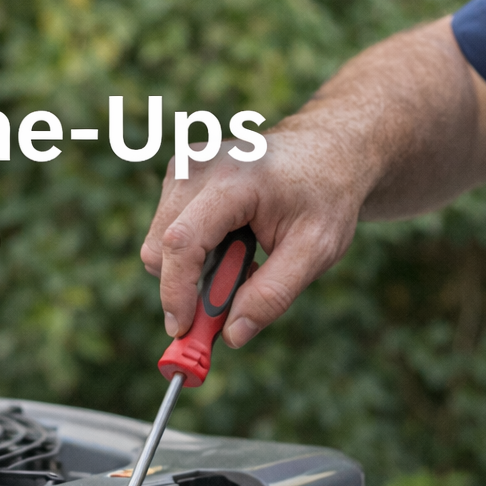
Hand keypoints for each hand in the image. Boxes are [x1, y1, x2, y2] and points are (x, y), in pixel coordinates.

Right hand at [141, 131, 364, 346]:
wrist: (325, 149)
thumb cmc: (325, 197)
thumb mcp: (317, 250)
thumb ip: (274, 294)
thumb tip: (232, 336)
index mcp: (234, 180)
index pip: (183, 241)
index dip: (176, 292)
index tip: (182, 330)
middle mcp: (197, 166)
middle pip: (160, 247)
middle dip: (186, 286)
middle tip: (229, 306)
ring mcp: (184, 166)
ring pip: (160, 243)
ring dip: (194, 268)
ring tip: (244, 259)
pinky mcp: (178, 173)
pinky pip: (166, 231)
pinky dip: (194, 251)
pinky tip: (233, 239)